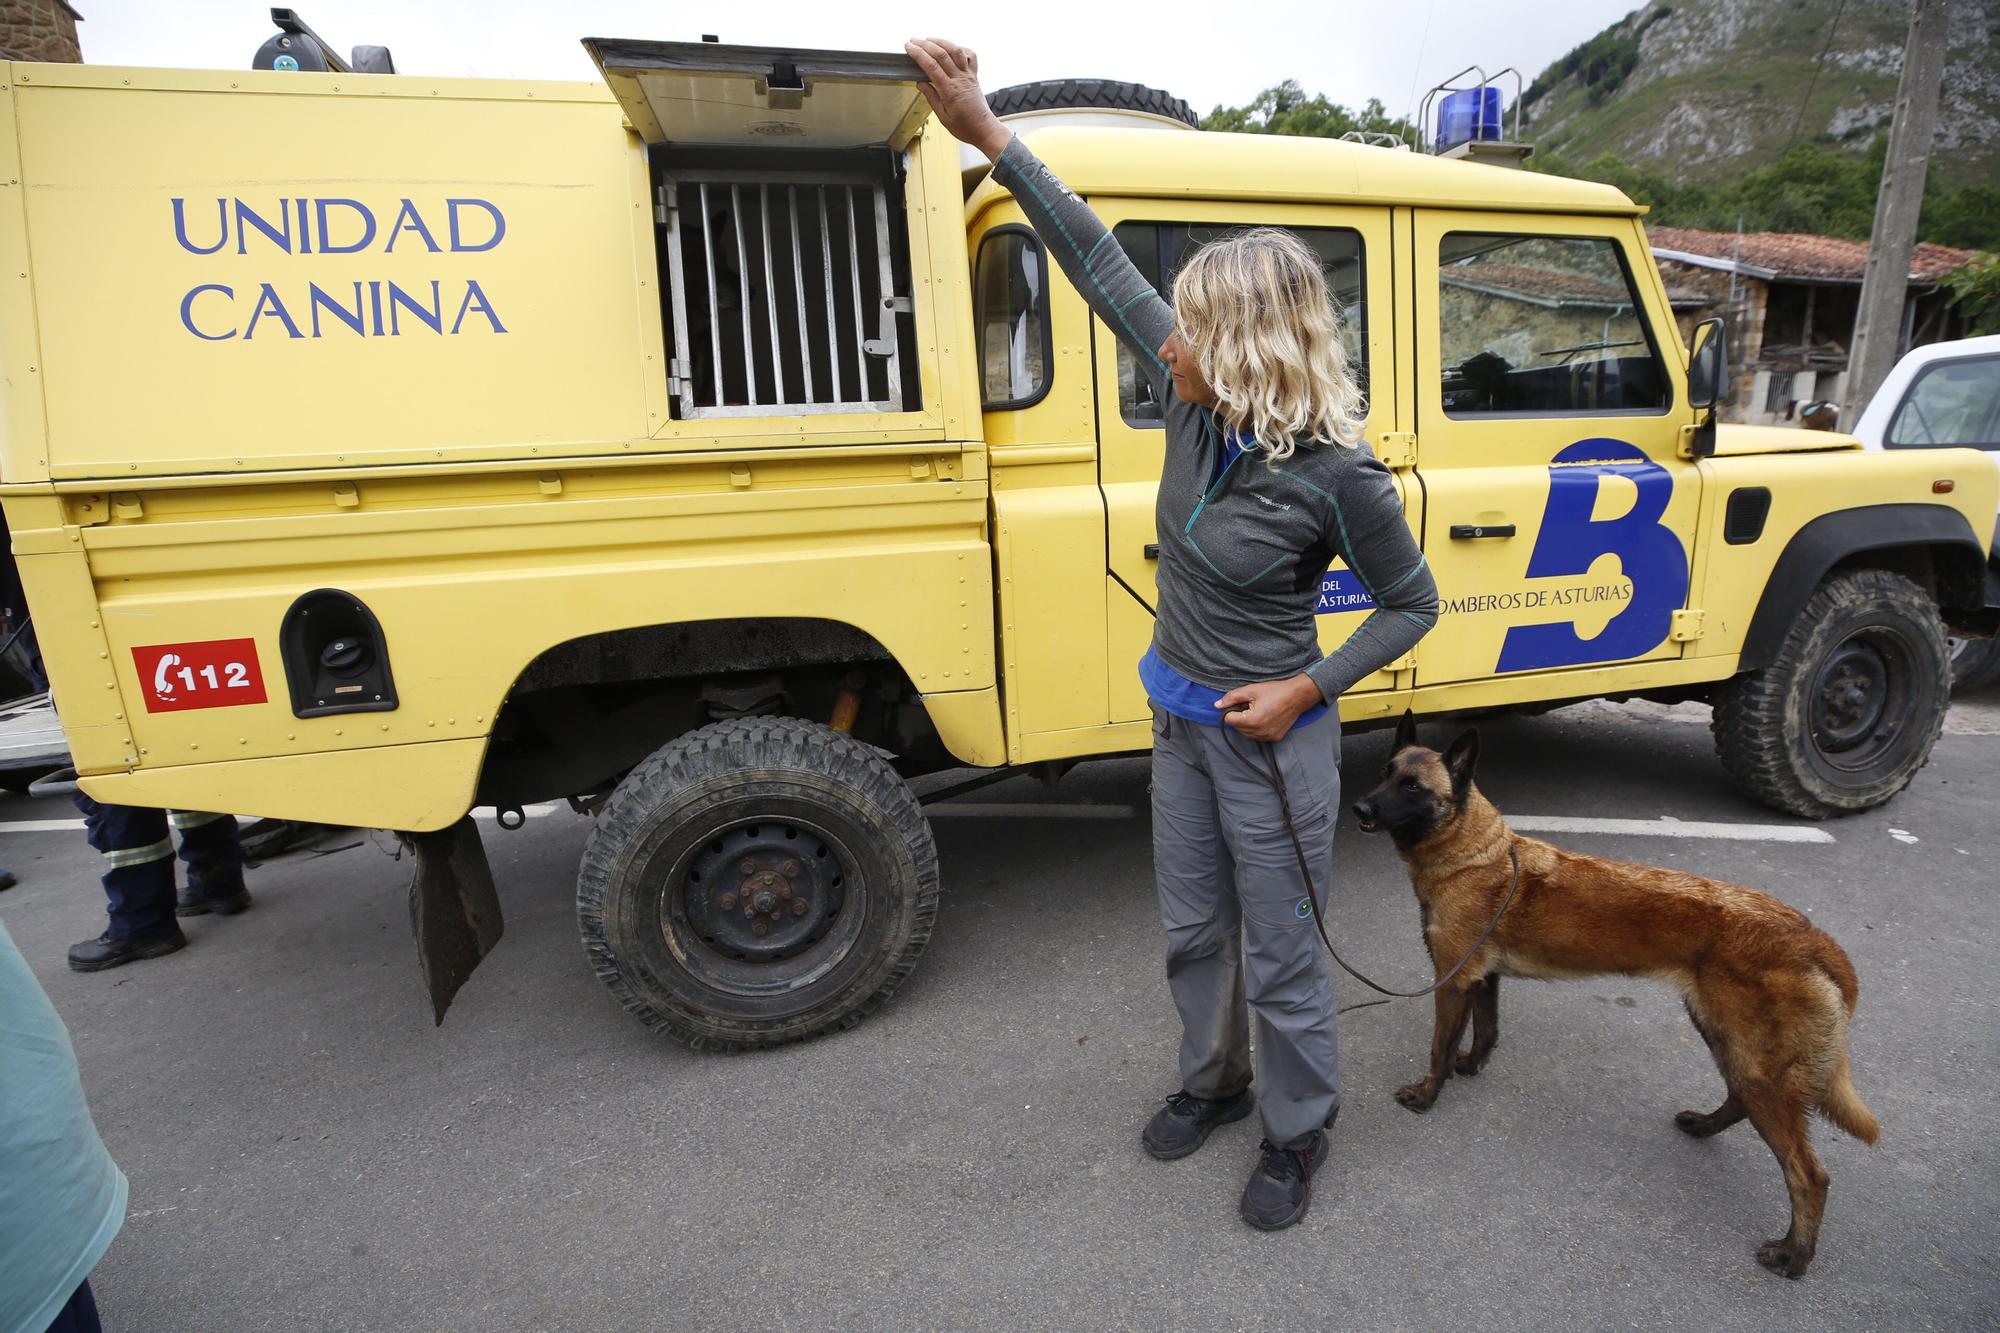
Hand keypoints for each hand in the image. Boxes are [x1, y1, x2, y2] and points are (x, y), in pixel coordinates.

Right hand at [905, 37, 1011, 160]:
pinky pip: (970, 56)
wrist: (984, 129)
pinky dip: (960, 48)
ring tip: (929, 39)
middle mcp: (960, 79)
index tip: (909, 48)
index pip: (931, 66)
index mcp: (950, 91)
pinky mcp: (974, 75)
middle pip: (942, 54)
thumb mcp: (943, 117)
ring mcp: (968, 75)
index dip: (918, 54)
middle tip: (913, 41)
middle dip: (925, 44)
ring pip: (956, 50)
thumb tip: (920, 83)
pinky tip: (951, 48)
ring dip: (941, 42)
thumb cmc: (964, 126)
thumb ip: (931, 97)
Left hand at [1215, 675, 1323, 742]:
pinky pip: (1258, 736)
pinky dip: (1258, 729)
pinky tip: (1265, 717)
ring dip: (1248, 724)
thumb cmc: (1275, 691)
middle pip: (1238, 727)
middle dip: (1241, 716)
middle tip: (1252, 705)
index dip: (1232, 710)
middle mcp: (1259, 732)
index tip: (1241, 703)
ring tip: (1259, 710)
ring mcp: (1268, 737)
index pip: (1229, 720)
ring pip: (1247, 733)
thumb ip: (1231, 698)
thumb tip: (1217, 705)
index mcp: (1252, 721)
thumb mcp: (1250, 690)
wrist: (1297, 696)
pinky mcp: (1275, 738)